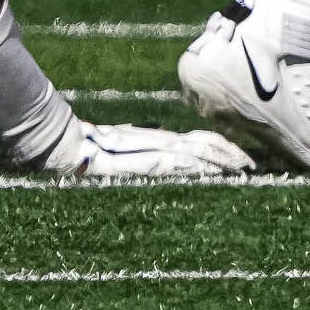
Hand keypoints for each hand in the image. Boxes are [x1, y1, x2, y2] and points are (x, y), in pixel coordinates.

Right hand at [42, 121, 252, 177]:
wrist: (56, 144)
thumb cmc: (86, 146)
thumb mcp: (121, 147)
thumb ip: (142, 146)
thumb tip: (164, 143)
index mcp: (155, 139)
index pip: (198, 141)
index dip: (222, 148)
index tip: (243, 159)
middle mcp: (154, 143)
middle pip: (201, 144)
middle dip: (229, 154)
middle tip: (253, 165)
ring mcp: (143, 151)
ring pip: (189, 152)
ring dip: (216, 161)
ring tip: (240, 168)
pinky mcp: (129, 163)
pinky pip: (164, 164)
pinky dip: (188, 166)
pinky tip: (204, 169)